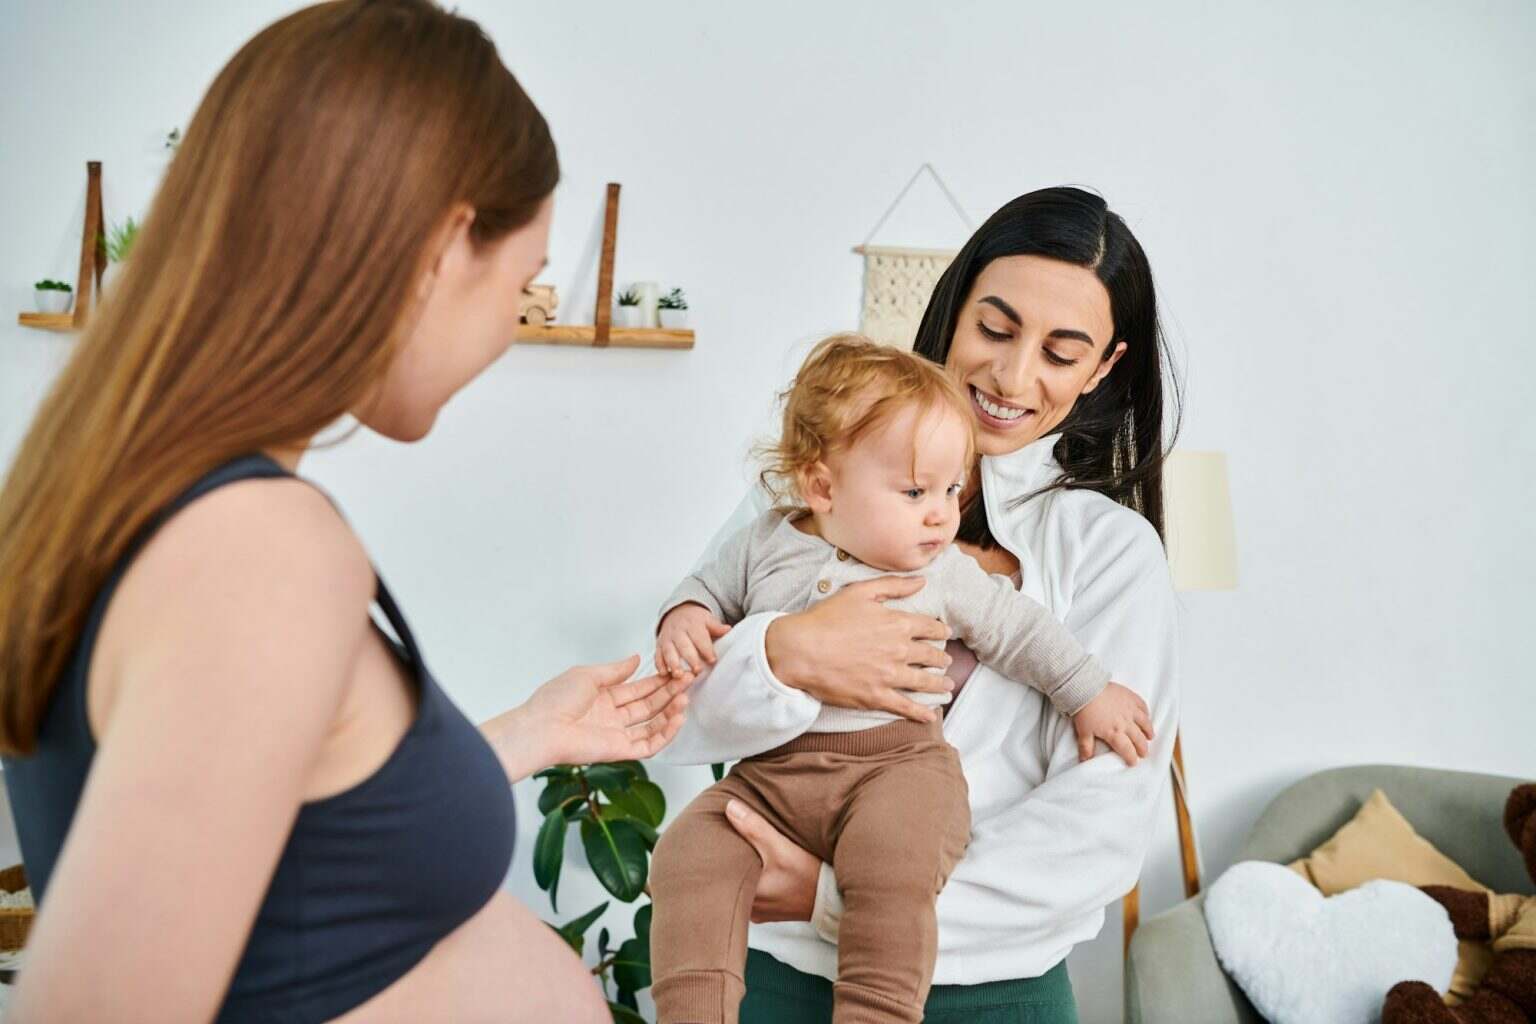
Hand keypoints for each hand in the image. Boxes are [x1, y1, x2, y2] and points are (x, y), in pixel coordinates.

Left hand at [486, 654, 688, 781]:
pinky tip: (677, 718)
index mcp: (603, 697)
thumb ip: (615, 670)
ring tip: (685, 698)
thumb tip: (636, 659)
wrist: (542, 728)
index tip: (676, 671)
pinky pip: (649, 744)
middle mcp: (612, 716)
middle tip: (688, 680)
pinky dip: (665, 734)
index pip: (638, 689)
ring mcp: (617, 734)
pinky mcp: (620, 751)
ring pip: (652, 724)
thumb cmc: (557, 699)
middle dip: (669, 693)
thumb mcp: (587, 675)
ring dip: (670, 712)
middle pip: (648, 705)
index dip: (657, 681)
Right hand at [656, 602, 731, 681]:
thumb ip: (717, 627)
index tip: (712, 660)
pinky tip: (664, 673)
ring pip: (669, 650)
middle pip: (684, 645)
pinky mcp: (659, 645)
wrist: (677, 613)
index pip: (700, 637)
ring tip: (678, 675)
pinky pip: (657, 654)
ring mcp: (667, 638)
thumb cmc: (695, 621)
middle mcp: (678, 631)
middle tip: (697, 670)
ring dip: (673, 663)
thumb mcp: (708, 620)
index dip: (706, 649)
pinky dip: (659, 664)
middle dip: (690, 658)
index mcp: (693, 624)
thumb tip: (727, 629)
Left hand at [723, 799, 819, 922]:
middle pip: (729, 879)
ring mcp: (760, 911)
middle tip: (726, 840)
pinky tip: (761, 867)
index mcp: (748, 893)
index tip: (714, 837)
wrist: (834, 900)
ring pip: (742, 886)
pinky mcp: (769, 911)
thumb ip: (755, 828)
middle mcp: (750, 908)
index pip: (719, 872)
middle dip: (728, 860)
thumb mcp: (782, 847)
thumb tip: (730, 808)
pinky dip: (755, 880)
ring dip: (743, 870)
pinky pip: (754, 893)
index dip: (715, 853)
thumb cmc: (811, 878)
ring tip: (743, 851)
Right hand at [763, 576, 953, 721]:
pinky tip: (929, 716)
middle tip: (946, 661)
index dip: (939, 631)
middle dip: (941, 659)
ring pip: (923, 681)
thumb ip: (893, 586)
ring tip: (947, 686)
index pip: (928, 627)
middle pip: (929, 656)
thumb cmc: (826, 618)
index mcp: (897, 623)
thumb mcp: (860, 592)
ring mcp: (889, 676)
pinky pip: (904, 706)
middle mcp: (898, 651)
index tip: (945, 634)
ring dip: (938, 684)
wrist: (801, 650)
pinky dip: (920, 712)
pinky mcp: (876, 696)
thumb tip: (922, 581)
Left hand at [1072, 681, 1152, 764]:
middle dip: (1142, 748)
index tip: (1133, 762)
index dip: (1131, 758)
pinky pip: (1142, 706)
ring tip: (1150, 736)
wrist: (1087, 689)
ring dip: (1148, 731)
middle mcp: (1125, 723)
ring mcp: (1130, 710)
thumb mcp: (1083, 732)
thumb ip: (1086, 747)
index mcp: (1114, 733)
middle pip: (1138, 739)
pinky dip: (1146, 712)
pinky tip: (1146, 716)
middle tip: (1144, 753)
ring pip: (1144, 723)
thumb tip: (1085, 759)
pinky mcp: (1130, 697)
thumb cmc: (1084, 711)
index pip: (1127, 750)